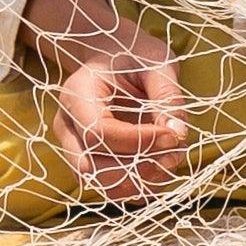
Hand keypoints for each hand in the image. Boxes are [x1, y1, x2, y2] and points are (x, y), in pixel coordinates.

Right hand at [54, 39, 191, 202]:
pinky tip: (161, 166)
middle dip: (141, 167)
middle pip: (94, 166)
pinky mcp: (89, 162)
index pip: (98, 133)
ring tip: (171, 158)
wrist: (112, 58)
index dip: (140, 142)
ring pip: (101, 183)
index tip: (174, 136)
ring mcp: (74, 147)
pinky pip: (111, 188)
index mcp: (77, 93)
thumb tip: (178, 134)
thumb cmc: (134, 56)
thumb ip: (168, 95)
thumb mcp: (156, 63)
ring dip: (141, 181)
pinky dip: (140, 185)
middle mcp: (67, 124)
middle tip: (176, 152)